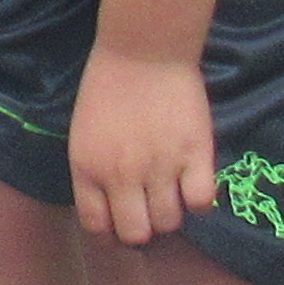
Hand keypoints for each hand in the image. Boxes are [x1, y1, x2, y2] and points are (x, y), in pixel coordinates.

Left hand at [67, 46, 215, 251]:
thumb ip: (94, 172)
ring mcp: (160, 167)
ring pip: (169, 222)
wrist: (143, 51)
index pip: (97, 225)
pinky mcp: (195, 155)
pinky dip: (198, 200)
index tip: (120, 225)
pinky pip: (200, 202)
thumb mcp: (83, 134)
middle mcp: (121, 175)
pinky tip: (193, 183)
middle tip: (148, 213)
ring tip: (171, 194)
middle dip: (142, 229)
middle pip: (136, 233)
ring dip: (169, 214)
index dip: (110, 233)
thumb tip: (110, 207)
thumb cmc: (107, 87)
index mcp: (87, 169)